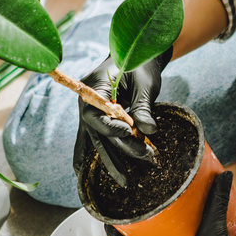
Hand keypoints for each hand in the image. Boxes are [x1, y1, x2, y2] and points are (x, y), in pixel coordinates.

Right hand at [72, 48, 172, 185]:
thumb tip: (149, 131)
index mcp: (93, 88)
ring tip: (125, 181)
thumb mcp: (145, 82)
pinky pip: (93, 141)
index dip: (112, 128)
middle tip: (138, 166)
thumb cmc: (140, 64)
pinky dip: (95, 156)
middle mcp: (86, 103)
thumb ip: (144, 106)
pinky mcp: (98, 119)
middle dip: (115, 154)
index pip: (96, 116)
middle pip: (96, 134)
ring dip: (110, 161)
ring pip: (96, 142)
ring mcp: (90, 113)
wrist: (136, 54)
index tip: (131, 133)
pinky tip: (89, 176)